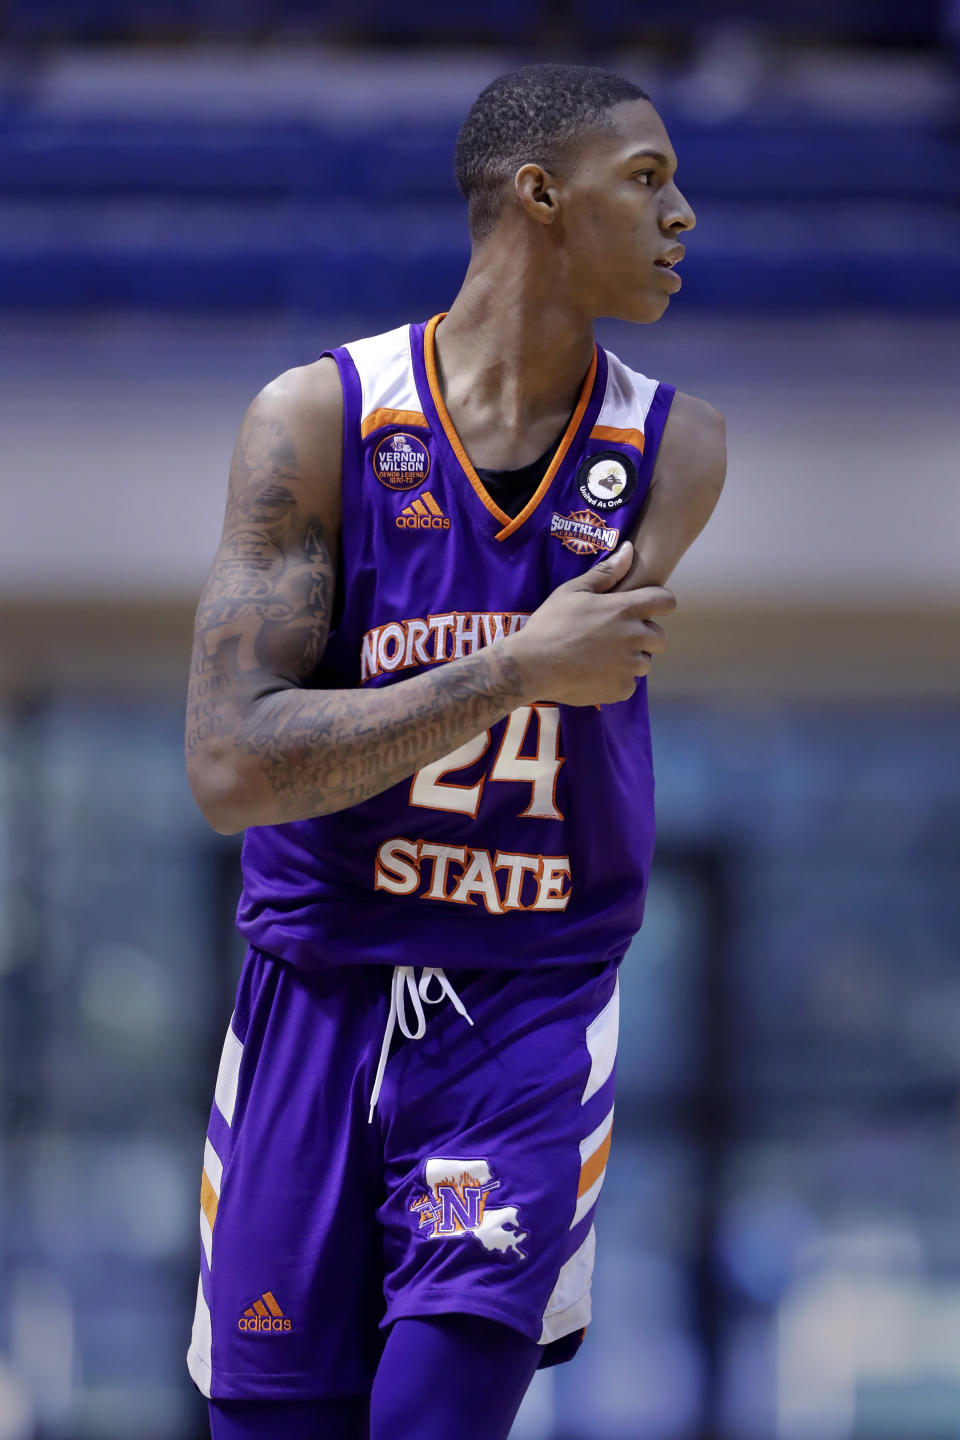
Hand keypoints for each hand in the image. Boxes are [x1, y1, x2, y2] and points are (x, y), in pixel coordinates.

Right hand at [508, 541, 674, 705]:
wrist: (531, 666)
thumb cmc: (550, 624)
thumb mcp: (572, 591)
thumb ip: (605, 573)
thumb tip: (629, 549)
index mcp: (625, 609)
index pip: (666, 602)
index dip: (659, 604)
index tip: (645, 609)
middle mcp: (633, 637)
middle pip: (660, 638)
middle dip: (645, 637)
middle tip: (616, 638)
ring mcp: (629, 666)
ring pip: (644, 663)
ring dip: (630, 660)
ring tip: (601, 658)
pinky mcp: (621, 689)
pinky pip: (629, 685)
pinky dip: (617, 681)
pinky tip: (595, 675)